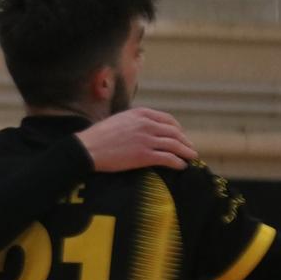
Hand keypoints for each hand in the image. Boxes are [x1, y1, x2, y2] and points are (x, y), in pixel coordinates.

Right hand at [76, 107, 197, 171]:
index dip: (178, 129)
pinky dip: (178, 162)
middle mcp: (147, 125)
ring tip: (191, 158)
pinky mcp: (145, 156)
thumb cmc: (99, 135)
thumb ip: (135, 120)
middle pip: (174, 133)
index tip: (181, 135)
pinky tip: (181, 166)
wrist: (89, 148)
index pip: (167, 120)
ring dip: (186, 152)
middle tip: (190, 148)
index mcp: (141, 114)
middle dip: (185, 141)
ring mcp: (147, 140)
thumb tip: (145, 127)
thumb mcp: (119, 119)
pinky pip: (168, 158)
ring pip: (175, 145)